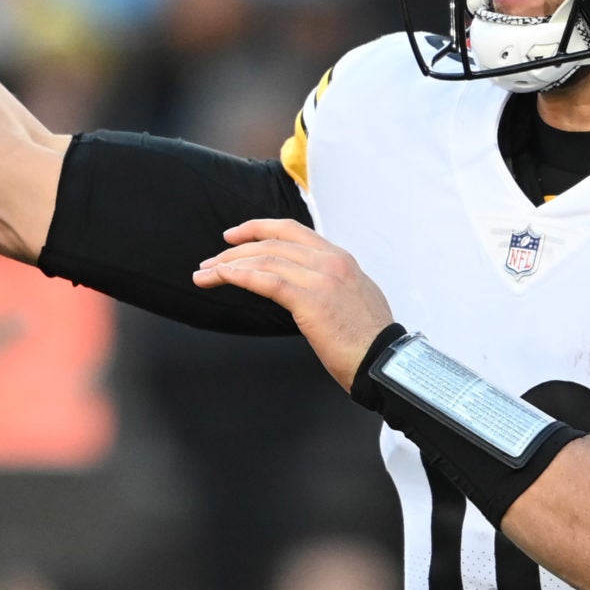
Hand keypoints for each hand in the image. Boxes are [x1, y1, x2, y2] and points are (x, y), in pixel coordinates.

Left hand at [192, 219, 393, 390]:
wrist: (384, 361)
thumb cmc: (369, 340)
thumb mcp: (354, 298)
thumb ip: (331, 285)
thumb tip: (309, 287)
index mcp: (340, 259)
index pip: (292, 231)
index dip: (259, 228)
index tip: (234, 236)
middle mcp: (330, 261)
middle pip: (272, 243)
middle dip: (235, 251)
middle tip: (210, 262)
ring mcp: (321, 278)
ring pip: (265, 259)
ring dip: (228, 265)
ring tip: (204, 274)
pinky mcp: (310, 300)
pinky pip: (266, 280)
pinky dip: (239, 276)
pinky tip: (221, 278)